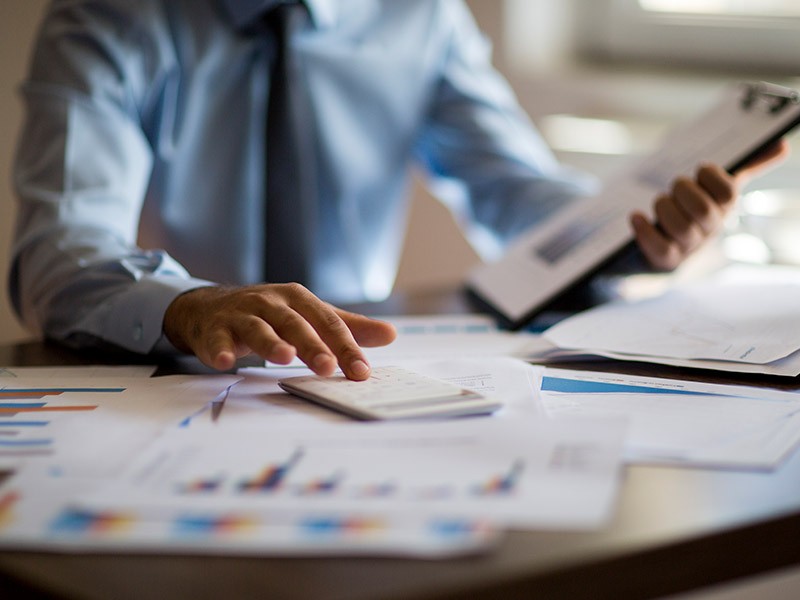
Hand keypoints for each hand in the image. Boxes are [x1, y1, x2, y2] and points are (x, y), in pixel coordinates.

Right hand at [163, 283, 396, 378]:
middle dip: (312, 345)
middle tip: (328, 368)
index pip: (327, 322)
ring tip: (284, 358)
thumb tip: (390, 334)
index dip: (345, 346)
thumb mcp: (308, 315)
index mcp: (298, 298)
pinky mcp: (214, 329)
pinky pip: (217, 340)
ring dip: (271, 343)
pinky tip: (226, 363)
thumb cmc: (268, 314)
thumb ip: (347, 327)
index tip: (361, 371)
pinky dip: (220, 350)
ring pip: (258, 328)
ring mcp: (241, 314)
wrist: (210, 307)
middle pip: (295, 324)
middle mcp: (270, 302)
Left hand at [630, 139, 789, 269]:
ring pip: (681, 229)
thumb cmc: (694, 211)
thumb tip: (783, 145)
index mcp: (724, 208)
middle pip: (704, 211)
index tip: (700, 169)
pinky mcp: (667, 260)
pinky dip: (645, 231)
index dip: (712, 176)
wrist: (669, 251)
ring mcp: (689, 246)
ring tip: (659, 202)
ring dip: (664, 209)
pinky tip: (636, 217)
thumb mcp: (718, 189)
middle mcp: (710, 229)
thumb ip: (747, 167)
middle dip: (683, 191)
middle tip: (674, 186)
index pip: (729, 193)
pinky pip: (659, 248)